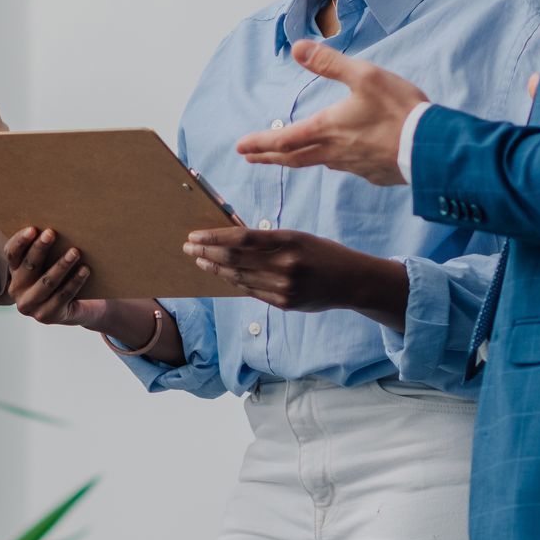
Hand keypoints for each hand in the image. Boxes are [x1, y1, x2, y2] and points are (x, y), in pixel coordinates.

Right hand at [5, 226, 113, 330]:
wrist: (74, 308)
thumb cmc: (60, 277)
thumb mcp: (48, 263)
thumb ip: (46, 248)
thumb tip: (58, 225)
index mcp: (14, 272)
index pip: (11, 253)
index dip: (20, 241)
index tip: (33, 229)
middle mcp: (17, 290)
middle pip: (29, 266)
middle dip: (40, 248)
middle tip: (52, 233)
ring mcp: (30, 306)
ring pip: (47, 282)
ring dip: (62, 265)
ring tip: (75, 251)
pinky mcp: (46, 316)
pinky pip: (63, 296)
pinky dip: (75, 282)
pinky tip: (85, 270)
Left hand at [183, 226, 404, 321]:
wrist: (351, 281)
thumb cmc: (321, 253)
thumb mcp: (298, 237)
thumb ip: (267, 241)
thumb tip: (230, 238)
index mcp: (289, 240)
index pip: (242, 238)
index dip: (214, 238)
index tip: (194, 236)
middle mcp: (285, 265)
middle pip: (235, 259)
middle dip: (207, 253)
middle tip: (188, 247)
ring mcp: (284, 287)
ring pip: (239, 278)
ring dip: (215, 269)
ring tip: (198, 260)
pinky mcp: (284, 303)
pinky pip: (251, 292)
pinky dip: (234, 282)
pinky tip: (221, 275)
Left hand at [236, 41, 424, 185]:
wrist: (432, 147)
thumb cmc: (399, 110)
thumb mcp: (364, 76)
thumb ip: (330, 63)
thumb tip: (298, 48)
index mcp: (327, 128)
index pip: (283, 139)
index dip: (259, 143)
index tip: (240, 148)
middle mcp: (334, 152)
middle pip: (293, 158)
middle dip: (269, 156)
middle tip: (251, 158)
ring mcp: (353, 166)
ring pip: (318, 163)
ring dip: (298, 159)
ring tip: (289, 155)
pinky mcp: (373, 173)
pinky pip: (347, 167)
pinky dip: (333, 161)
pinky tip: (339, 159)